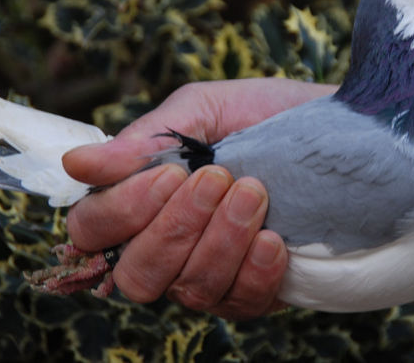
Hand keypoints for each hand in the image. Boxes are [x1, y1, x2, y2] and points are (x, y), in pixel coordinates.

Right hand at [62, 78, 336, 318]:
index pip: (93, 231)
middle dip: (176, 227)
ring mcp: (212, 272)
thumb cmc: (261, 115)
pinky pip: (240, 303)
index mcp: (142, 202)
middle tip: (219, 178)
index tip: (171, 171)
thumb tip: (77, 163)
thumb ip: (144, 139)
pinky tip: (273, 238)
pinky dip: (254, 272)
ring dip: (221, 241)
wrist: (336, 128)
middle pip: (136, 275)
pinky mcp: (256, 290)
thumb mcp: (203, 111)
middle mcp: (169, 247)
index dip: (121, 211)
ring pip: (189, 290)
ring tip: (254, 192)